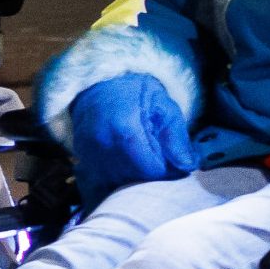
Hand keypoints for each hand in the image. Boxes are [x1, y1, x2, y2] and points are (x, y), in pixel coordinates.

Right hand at [65, 73, 196, 205]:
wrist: (99, 85)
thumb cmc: (136, 93)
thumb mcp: (164, 106)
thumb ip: (176, 136)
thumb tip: (188, 166)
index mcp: (124, 130)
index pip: (153, 170)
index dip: (169, 170)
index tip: (175, 161)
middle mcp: (101, 145)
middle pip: (136, 178)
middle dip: (152, 174)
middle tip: (160, 156)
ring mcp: (88, 154)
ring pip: (120, 183)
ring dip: (135, 177)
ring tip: (142, 156)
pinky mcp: (81, 159)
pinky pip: (104, 181)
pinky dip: (119, 177)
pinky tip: (126, 163)